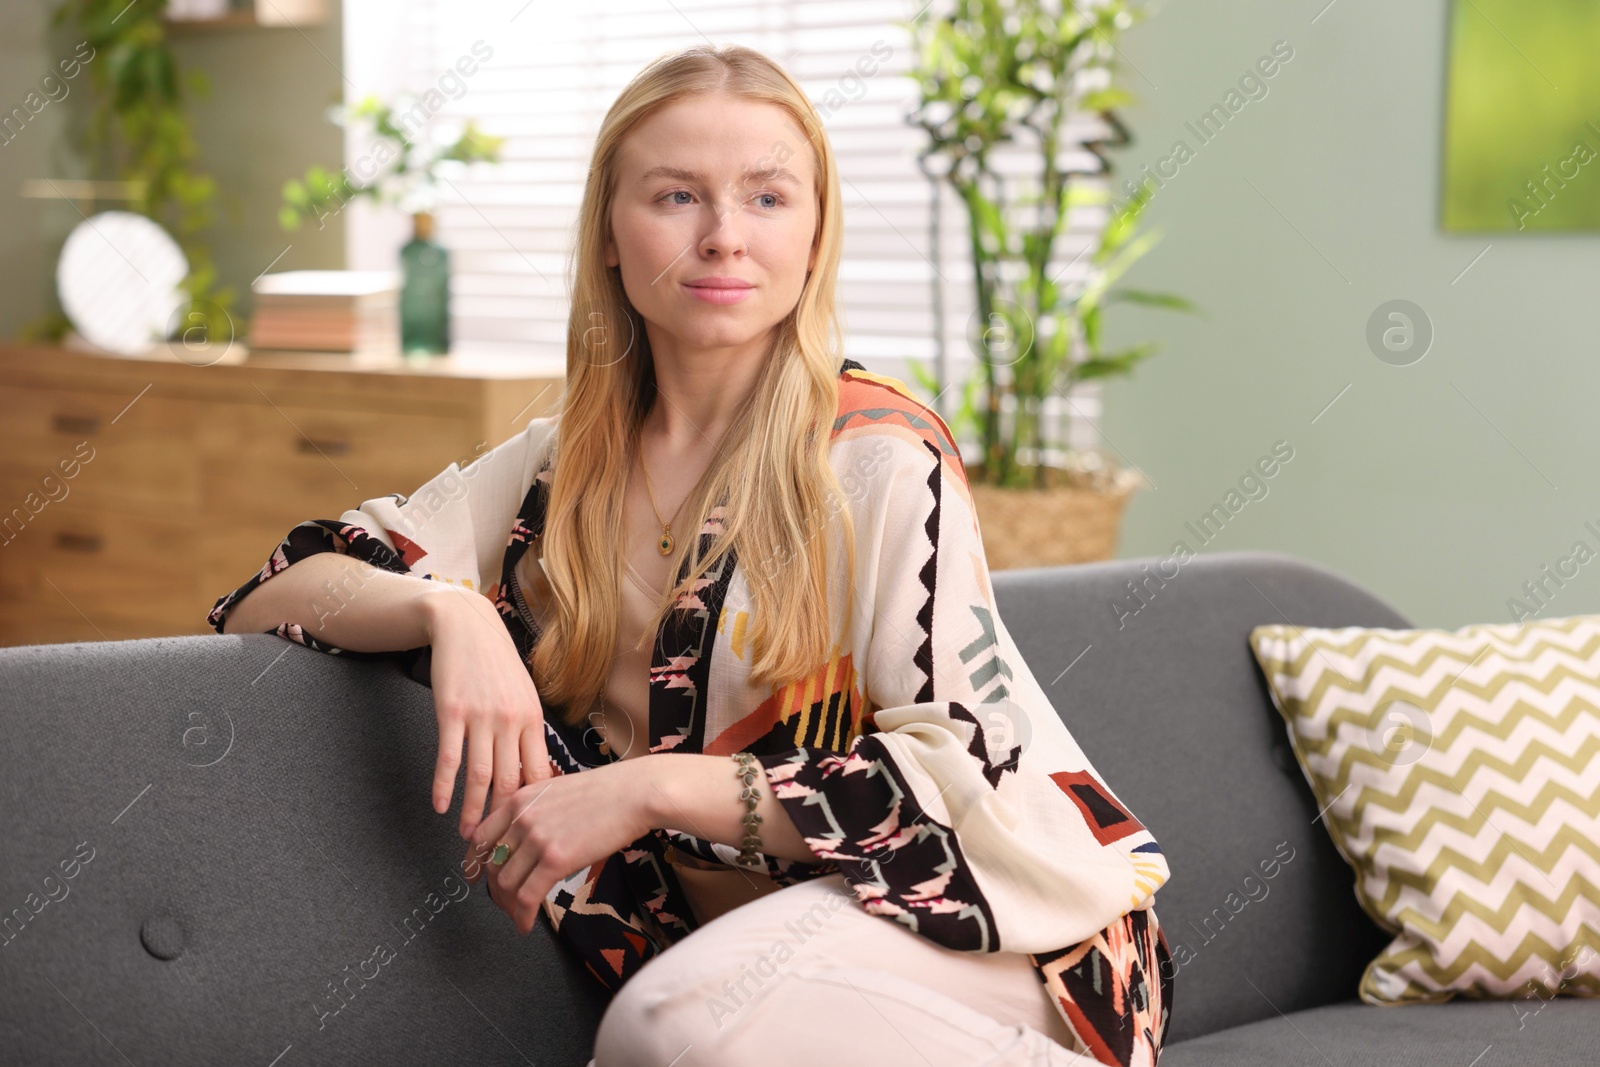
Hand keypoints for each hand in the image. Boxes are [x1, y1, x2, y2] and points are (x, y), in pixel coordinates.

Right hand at [423, 587, 552, 838]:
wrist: (466, 625)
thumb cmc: (496, 664)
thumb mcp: (522, 694)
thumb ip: (527, 731)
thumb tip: (534, 773)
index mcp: (532, 719)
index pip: (539, 773)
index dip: (534, 806)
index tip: (529, 831)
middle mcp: (510, 720)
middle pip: (509, 782)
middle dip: (503, 819)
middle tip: (496, 847)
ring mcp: (480, 716)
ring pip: (480, 776)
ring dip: (473, 811)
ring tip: (468, 837)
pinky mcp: (451, 712)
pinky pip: (449, 757)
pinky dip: (444, 785)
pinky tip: (440, 806)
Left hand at [464, 757, 657, 935]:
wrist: (633, 793)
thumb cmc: (607, 791)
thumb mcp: (558, 791)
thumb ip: (536, 811)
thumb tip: (529, 839)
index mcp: (520, 799)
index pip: (481, 836)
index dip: (475, 862)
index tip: (475, 875)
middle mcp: (522, 818)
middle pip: (492, 864)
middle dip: (494, 890)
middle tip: (504, 903)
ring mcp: (537, 839)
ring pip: (505, 884)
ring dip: (508, 907)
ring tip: (518, 916)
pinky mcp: (555, 860)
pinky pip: (527, 897)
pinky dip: (522, 917)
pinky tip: (526, 925)